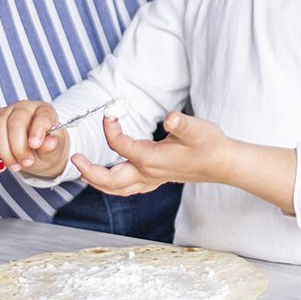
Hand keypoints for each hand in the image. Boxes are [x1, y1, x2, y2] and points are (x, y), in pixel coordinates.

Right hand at [0, 100, 69, 178]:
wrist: (33, 153)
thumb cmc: (44, 150)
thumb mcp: (52, 151)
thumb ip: (51, 146)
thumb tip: (50, 142)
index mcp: (44, 111)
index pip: (42, 116)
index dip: (37, 130)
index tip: (35, 145)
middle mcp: (23, 107)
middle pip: (16, 123)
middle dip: (19, 147)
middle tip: (25, 163)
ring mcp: (5, 112)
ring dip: (4, 151)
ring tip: (14, 166)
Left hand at [73, 112, 231, 195]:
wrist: (224, 163)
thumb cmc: (211, 145)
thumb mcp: (197, 129)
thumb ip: (181, 124)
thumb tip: (170, 118)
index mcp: (152, 160)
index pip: (119, 145)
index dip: (110, 127)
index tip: (112, 110)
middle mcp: (148, 173)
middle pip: (110, 180)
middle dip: (89, 170)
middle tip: (76, 158)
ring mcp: (152, 180)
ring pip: (117, 189)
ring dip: (98, 182)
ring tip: (84, 171)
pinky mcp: (157, 180)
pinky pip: (129, 188)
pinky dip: (114, 185)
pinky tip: (112, 178)